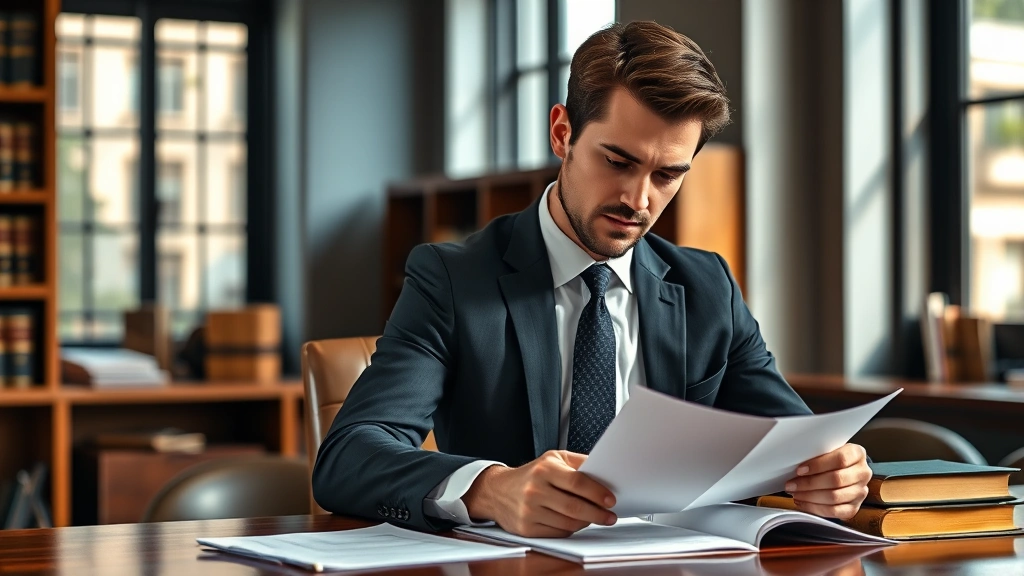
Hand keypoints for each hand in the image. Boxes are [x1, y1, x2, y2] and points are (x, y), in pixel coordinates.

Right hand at [462, 450, 616, 536]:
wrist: (498, 490)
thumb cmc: (531, 474)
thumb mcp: (552, 459)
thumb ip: (578, 462)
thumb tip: (604, 470)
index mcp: (544, 469)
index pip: (577, 482)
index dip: (597, 492)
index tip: (610, 499)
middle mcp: (535, 489)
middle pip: (574, 506)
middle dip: (597, 513)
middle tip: (610, 515)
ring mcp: (529, 510)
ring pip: (568, 523)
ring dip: (586, 522)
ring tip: (595, 517)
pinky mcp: (527, 528)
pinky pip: (558, 533)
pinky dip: (571, 529)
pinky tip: (576, 523)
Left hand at [784, 443, 870, 519]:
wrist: (847, 471)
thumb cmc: (832, 459)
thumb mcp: (828, 450)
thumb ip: (817, 454)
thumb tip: (794, 463)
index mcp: (857, 454)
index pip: (840, 459)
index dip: (818, 465)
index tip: (800, 470)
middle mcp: (862, 473)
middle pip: (836, 480)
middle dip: (809, 483)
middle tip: (792, 485)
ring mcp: (860, 492)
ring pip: (834, 497)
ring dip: (810, 497)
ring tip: (795, 494)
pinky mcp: (854, 508)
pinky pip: (834, 511)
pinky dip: (815, 508)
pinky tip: (803, 503)